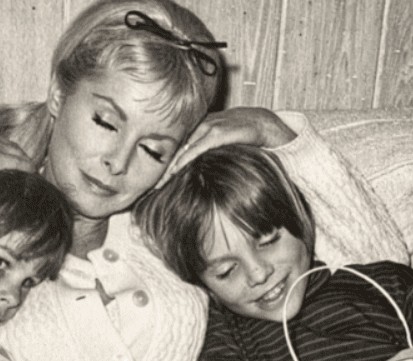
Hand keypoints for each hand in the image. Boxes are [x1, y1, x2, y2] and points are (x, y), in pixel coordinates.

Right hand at [0, 123, 34, 200]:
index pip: (5, 142)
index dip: (15, 155)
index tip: (21, 166)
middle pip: (15, 149)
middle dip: (23, 162)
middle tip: (32, 174)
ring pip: (18, 156)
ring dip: (27, 168)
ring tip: (33, 179)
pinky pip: (17, 165)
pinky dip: (26, 172)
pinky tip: (31, 179)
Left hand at [157, 107, 297, 187]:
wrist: (265, 124)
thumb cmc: (243, 135)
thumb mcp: (220, 142)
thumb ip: (205, 150)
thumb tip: (193, 170)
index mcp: (196, 126)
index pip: (173, 145)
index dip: (161, 162)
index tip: (151, 178)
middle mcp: (199, 124)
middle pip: (173, 147)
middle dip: (160, 167)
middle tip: (147, 185)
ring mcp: (208, 126)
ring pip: (182, 149)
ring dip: (168, 168)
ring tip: (157, 184)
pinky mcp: (218, 132)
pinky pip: (197, 149)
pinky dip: (185, 161)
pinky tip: (175, 172)